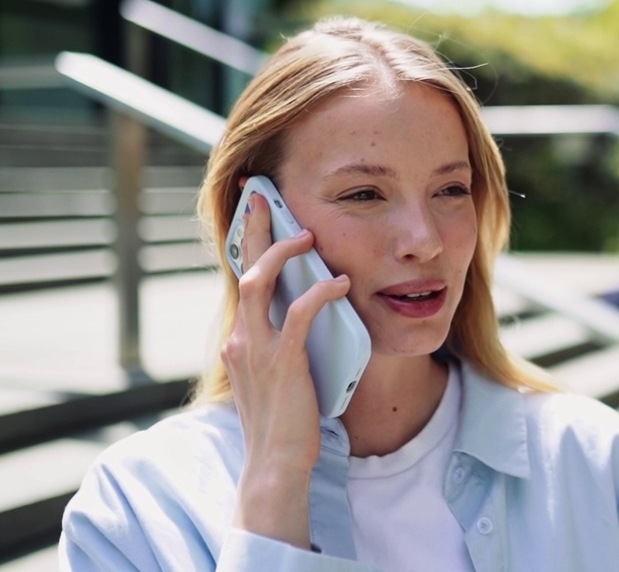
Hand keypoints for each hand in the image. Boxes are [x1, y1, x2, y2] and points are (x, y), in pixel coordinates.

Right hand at [222, 192, 350, 548]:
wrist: (276, 463)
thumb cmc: (284, 421)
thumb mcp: (277, 373)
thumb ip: (284, 342)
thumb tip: (309, 312)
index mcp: (240, 339)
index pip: (239, 278)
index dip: (244, 243)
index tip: (252, 210)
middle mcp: (241, 339)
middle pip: (241, 267)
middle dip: (252, 228)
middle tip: (262, 195)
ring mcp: (257, 349)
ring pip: (259, 282)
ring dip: (282, 253)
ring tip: (308, 235)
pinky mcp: (282, 362)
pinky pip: (298, 314)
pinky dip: (319, 293)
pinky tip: (339, 283)